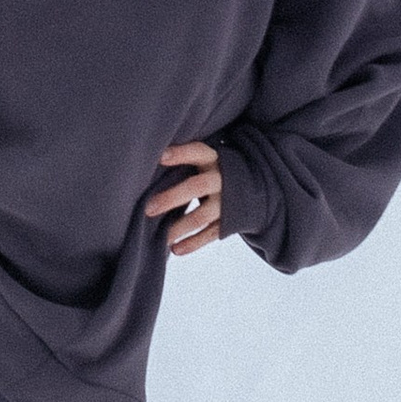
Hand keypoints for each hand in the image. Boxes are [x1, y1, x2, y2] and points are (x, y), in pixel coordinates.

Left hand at [145, 140, 223, 258]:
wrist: (256, 186)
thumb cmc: (214, 170)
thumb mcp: (206, 160)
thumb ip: (185, 162)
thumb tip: (144, 167)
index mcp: (213, 159)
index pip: (197, 152)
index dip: (180, 154)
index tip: (160, 157)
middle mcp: (221, 180)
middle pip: (197, 187)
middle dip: (172, 197)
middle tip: (149, 208)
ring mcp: (227, 202)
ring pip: (202, 215)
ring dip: (180, 227)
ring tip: (161, 237)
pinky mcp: (229, 222)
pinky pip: (210, 234)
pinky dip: (193, 243)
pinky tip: (175, 249)